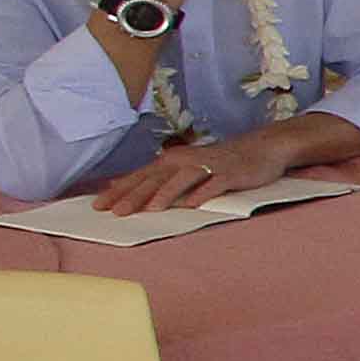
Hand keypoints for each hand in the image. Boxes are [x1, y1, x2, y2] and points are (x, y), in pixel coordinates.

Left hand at [90, 128, 296, 214]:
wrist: (261, 148)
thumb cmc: (218, 162)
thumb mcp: (181, 167)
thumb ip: (151, 177)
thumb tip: (115, 184)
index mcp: (171, 161)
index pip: (139, 177)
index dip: (119, 191)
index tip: (99, 206)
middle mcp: (185, 161)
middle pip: (155, 179)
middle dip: (135, 196)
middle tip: (117, 212)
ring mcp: (208, 167)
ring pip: (181, 180)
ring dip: (165, 194)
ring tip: (151, 210)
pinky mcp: (230, 174)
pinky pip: (214, 184)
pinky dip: (202, 194)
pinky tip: (192, 205)